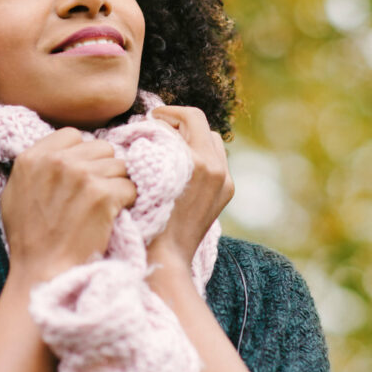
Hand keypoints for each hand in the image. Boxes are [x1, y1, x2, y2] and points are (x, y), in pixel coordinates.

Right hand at [0, 128, 136, 283]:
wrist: (42, 272)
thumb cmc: (29, 239)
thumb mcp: (16, 193)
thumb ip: (37, 166)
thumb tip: (60, 152)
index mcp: (33, 157)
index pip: (73, 135)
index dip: (81, 154)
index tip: (80, 175)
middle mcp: (57, 161)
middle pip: (101, 147)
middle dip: (102, 168)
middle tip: (94, 194)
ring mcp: (81, 176)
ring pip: (119, 166)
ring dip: (116, 185)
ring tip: (101, 208)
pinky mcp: (103, 195)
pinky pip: (130, 187)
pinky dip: (126, 202)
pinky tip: (110, 217)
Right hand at [147, 106, 233, 270]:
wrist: (167, 259)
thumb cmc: (146, 220)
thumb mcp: (145, 176)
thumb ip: (153, 146)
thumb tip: (150, 126)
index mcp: (197, 162)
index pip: (188, 117)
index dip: (167, 113)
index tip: (151, 119)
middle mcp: (217, 169)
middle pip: (202, 125)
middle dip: (179, 122)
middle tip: (159, 127)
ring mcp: (225, 182)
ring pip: (212, 141)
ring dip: (192, 137)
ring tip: (169, 145)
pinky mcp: (226, 193)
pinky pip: (217, 161)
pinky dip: (200, 155)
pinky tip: (180, 166)